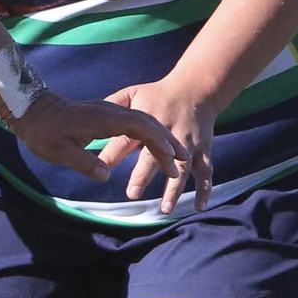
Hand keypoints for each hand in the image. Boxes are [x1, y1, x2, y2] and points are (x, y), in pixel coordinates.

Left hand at [16, 92, 189, 204]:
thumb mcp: (59, 151)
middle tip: (181, 162)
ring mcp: (110, 112)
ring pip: (144, 122)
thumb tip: (105, 175)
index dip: (156, 143)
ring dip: (162, 138)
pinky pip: (135, 123)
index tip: (171, 158)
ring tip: (179, 156)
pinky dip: (151, 135)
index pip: (138, 127)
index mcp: (102, 119)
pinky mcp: (107, 115)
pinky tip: (158, 146)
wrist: (32, 110)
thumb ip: (83, 162)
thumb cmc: (44, 132)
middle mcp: (110, 112)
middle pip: (147, 124)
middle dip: (166, 142)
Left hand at [92, 79, 217, 212]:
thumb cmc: (156, 95)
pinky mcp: (202, 149)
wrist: (195, 88)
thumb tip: (91, 125)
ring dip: (174, 187)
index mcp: (146, 117)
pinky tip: (198, 207)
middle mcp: (169, 129)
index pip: (126, 137)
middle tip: (132, 193)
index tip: (101, 168)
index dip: (113, 152)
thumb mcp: (131, 93)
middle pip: (155, 153)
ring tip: (164, 208)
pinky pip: (206, 170)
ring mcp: (188, 141)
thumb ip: (111, 108)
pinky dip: (204, 189)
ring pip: (183, 165)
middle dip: (144, 173)